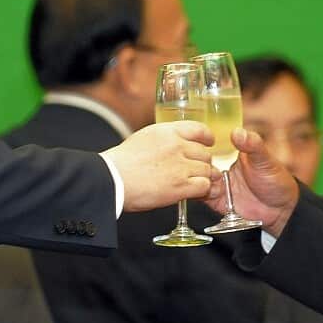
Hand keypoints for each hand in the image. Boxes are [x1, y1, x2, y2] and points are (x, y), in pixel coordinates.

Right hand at [104, 121, 218, 211]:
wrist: (113, 179)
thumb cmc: (122, 162)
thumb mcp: (144, 138)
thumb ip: (164, 139)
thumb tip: (175, 143)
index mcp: (167, 132)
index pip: (199, 130)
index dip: (207, 138)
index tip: (209, 143)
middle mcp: (177, 146)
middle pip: (205, 153)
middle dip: (202, 163)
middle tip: (196, 171)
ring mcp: (180, 166)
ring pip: (207, 170)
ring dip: (203, 178)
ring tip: (194, 184)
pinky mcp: (180, 186)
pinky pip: (204, 186)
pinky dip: (201, 190)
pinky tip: (193, 193)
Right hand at [205, 128, 298, 235]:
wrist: (280, 210)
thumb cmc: (276, 179)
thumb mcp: (265, 159)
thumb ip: (253, 144)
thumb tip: (236, 131)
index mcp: (230, 150)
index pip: (208, 142)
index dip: (199, 141)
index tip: (197, 142)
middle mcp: (219, 165)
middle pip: (198, 159)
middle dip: (196, 161)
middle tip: (208, 164)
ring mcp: (215, 181)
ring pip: (196, 176)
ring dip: (198, 176)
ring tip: (213, 179)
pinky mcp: (213, 198)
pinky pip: (198, 193)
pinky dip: (198, 191)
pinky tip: (211, 191)